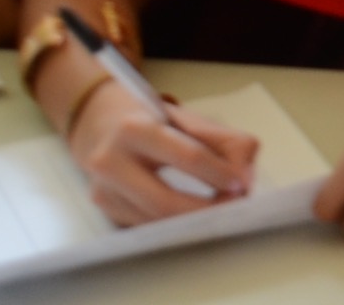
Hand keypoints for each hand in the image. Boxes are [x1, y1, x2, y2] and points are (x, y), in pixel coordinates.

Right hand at [67, 78, 259, 225]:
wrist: (98, 124)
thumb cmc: (152, 120)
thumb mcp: (187, 119)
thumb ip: (224, 142)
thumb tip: (244, 180)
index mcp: (136, 129)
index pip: (187, 156)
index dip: (218, 174)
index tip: (241, 185)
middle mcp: (110, 161)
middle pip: (164, 201)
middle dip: (205, 210)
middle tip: (232, 208)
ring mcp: (102, 190)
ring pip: (155, 219)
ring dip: (193, 221)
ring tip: (219, 211)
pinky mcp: (104, 209)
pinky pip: (147, 224)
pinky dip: (175, 223)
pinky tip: (192, 216)